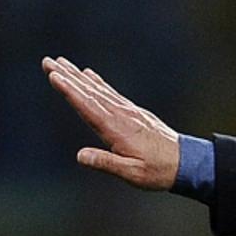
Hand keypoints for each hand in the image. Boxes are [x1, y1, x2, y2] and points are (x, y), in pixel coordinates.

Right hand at [42, 56, 180, 189]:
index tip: (54, 75)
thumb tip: (81, 156)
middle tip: (47, 61)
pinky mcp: (135, 112)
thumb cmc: (159, 171)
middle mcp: (122, 115)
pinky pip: (111, 93)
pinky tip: (88, 75)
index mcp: (117, 129)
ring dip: (78, 76)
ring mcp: (129, 111)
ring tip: (61, 63)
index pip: (88, 106)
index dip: (70, 91)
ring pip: (99, 90)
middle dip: (67, 77)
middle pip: (90, 93)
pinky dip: (97, 82)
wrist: (187, 163)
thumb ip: (107, 163)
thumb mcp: (133, 173)